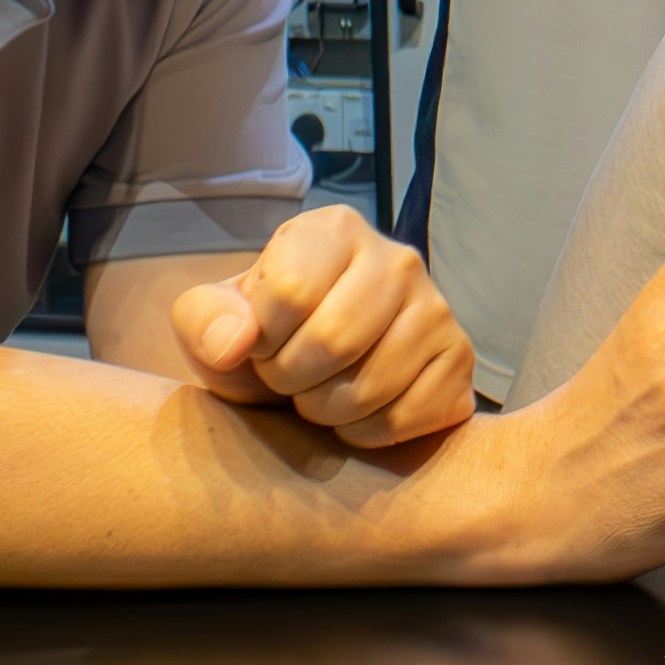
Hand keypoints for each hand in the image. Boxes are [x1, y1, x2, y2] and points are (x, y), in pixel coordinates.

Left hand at [165, 203, 476, 452]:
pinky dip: (367, 434)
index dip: (261, 339)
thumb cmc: (263, 338)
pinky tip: (357, 414)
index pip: (290, 291)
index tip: (261, 345)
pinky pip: (407, 419)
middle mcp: (398, 259)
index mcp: (334, 230)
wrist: (315, 372)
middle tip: (288, 379)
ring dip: (327, 412)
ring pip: (372, 386)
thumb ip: (204, 320)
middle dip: (292, 380)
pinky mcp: (460, 363)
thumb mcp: (212, 321)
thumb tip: (235, 344)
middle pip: (334, 340)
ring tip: (319, 395)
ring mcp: (438, 310)